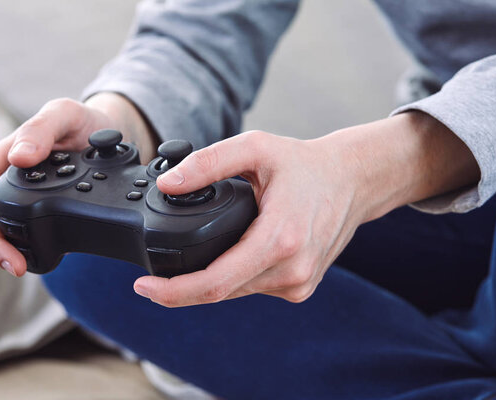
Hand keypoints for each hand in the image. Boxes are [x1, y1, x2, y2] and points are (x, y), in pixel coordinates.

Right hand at [0, 93, 157, 276]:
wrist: (101, 129)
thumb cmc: (80, 120)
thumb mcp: (63, 114)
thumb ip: (41, 130)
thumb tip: (19, 157)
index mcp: (0, 159)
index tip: (9, 257)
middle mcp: (4, 179)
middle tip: (18, 269)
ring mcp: (20, 194)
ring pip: (6, 229)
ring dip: (13, 250)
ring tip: (27, 266)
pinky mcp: (38, 203)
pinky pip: (27, 228)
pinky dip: (31, 244)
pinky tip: (42, 257)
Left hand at [133, 112, 479, 306]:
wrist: (353, 181)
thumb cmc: (306, 165)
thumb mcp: (256, 149)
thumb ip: (209, 163)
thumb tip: (169, 184)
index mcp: (280, 239)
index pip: (215, 282)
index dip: (173, 291)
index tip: (142, 288)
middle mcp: (291, 270)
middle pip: (220, 293)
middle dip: (183, 288)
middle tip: (153, 277)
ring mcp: (298, 283)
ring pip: (236, 293)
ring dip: (208, 282)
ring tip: (191, 260)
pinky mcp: (301, 287)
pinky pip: (253, 289)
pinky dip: (233, 278)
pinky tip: (229, 258)